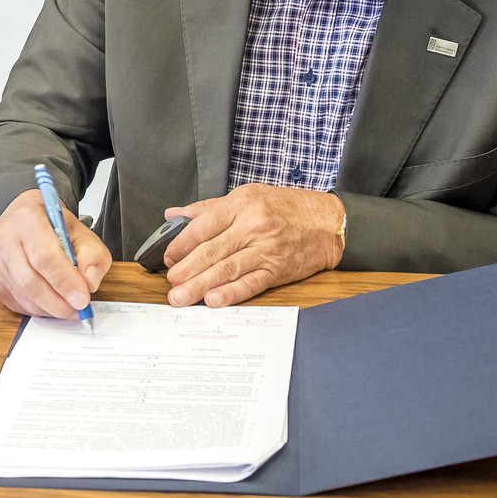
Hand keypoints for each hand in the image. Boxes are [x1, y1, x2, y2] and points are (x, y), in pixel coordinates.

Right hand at [0, 187, 110, 318]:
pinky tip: (51, 300)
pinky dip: (40, 309)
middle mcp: (6, 240)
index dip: (65, 281)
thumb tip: (89, 284)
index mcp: (28, 220)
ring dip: (51, 308)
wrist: (24, 220)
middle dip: (59, 302)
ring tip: (68, 304)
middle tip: (79, 308)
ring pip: (25, 297)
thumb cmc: (52, 225)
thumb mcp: (81, 232)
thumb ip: (92, 256)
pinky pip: (19, 305)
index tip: (83, 298)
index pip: (44, 256)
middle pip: (30, 282)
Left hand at [162, 183, 344, 307]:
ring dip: (200, 285)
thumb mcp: (247, 196)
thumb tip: (173, 215)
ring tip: (181, 296)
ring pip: (227, 269)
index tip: (168, 257)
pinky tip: (213, 300)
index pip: (203, 226)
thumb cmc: (286, 208)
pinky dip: (231, 293)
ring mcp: (266, 250)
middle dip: (186, 269)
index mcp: (241, 205)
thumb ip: (208, 208)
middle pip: (212, 250)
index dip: (181, 244)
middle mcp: (253, 227)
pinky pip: (251, 284)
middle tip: (169, 283)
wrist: (328, 223)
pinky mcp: (278, 270)